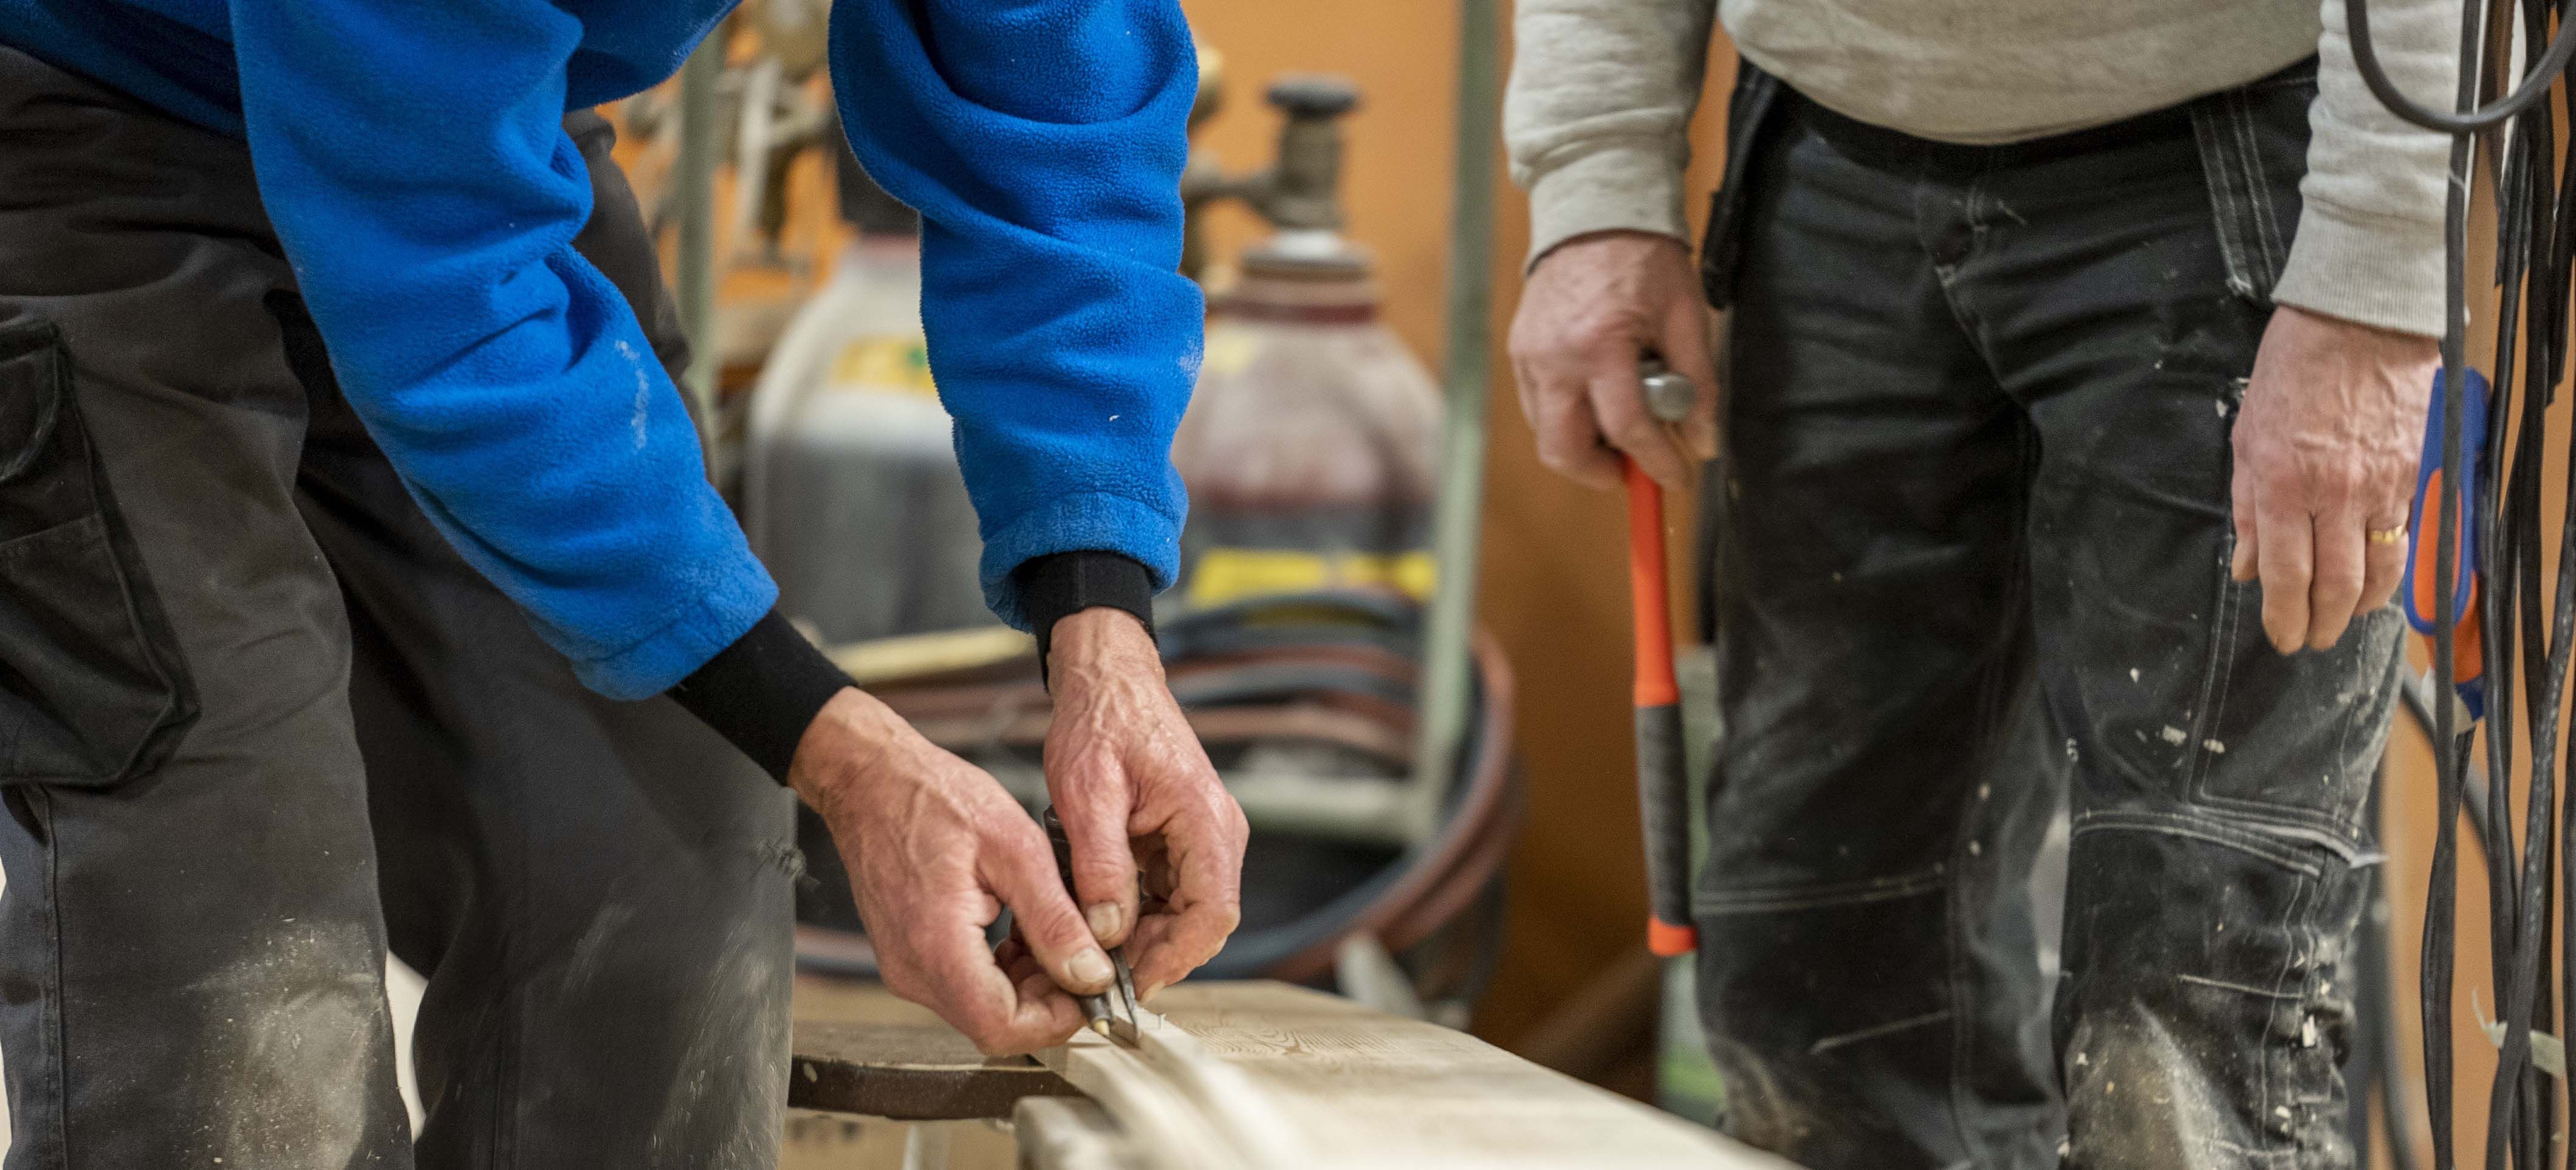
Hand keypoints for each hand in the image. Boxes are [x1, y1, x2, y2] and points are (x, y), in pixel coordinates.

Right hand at [789, 688, 1107, 1055]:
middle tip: (1088, 959)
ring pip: (982, 1007)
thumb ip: (1054, 919)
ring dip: (1029, 986)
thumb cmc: (934, 797)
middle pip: (994, 1023)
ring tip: (1061, 936)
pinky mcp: (909, 955)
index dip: (1058, 1019)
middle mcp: (913, 970)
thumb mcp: (1015, 849)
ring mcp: (906, 966)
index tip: (1095, 990)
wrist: (871, 779)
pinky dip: (1003, 971)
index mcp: (937, 946)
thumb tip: (1090, 975)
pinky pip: (964, 985)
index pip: (1003, 1026)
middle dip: (1050, 1001)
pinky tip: (1025, 932)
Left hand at [1041, 608, 1246, 999]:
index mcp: (1205, 820)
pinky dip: (1138, 916)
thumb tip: (1109, 932)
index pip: (1213, 913)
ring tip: (1090, 949)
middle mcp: (1218, 834)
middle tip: (1098, 974)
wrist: (1109, 681)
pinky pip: (1170, 895)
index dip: (1175, 957)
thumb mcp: (1087, 792)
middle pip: (1203, 923)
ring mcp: (1204, 839)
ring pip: (1186, 914)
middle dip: (1155, 955)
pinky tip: (1098, 920)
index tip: (1130, 981)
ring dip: (1144, 938)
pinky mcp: (1183, 842)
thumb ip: (1102, 864)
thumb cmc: (1100, 722)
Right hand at [1508, 229, 1720, 490]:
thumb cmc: (1645, 257)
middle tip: (1636, 465)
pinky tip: (1598, 397)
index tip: (1677, 479)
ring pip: (1546, 434)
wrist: (1594, 210)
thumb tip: (1704, 444)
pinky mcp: (1518, 351)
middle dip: (1602, 473)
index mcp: (1600, 345)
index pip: (1627, 429)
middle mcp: (1554, 358)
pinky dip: (1568, 418)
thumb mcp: (1686, 317)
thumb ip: (1698, 384)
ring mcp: (1528, 356)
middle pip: (1565, 451)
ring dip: (1584, 446)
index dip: (1656, 464)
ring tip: (1620, 424)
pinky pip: (1538, 406)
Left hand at [2229, 304, 2437, 652]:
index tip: (2281, 638)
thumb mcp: (2247, 439)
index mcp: (2282, 485)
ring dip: (2360, 609)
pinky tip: (2376, 585)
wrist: (2359, 323)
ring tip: (2344, 622)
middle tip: (2311, 642)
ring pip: (2378, 572)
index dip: (2282, 616)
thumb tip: (2244, 568)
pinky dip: (2390, 573)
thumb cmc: (2292, 373)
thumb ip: (2247, 509)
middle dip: (2321, 625)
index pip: (2284, 574)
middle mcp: (2333, 495)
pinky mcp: (2414, 476)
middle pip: (2334, 585)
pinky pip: (2403, 539)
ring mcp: (2380, 487)